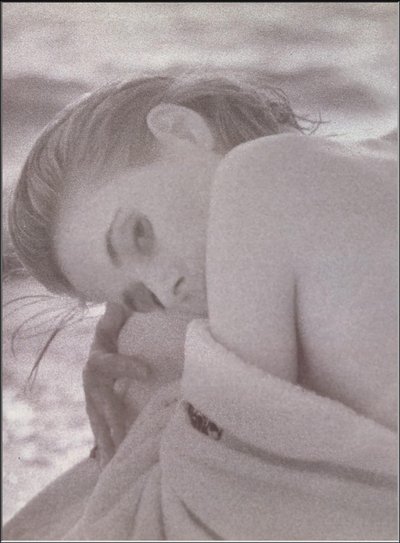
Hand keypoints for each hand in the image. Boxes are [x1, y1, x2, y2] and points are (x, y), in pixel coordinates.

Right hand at [83, 303, 149, 467]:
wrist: (107, 346)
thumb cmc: (118, 332)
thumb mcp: (117, 319)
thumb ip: (117, 313)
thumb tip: (116, 302)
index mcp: (98, 357)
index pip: (108, 362)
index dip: (125, 366)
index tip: (147, 371)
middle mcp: (92, 381)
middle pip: (98, 401)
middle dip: (111, 418)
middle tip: (124, 433)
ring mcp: (93, 399)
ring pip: (98, 421)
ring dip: (106, 441)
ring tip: (114, 462)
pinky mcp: (99, 412)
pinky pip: (101, 431)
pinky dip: (106, 448)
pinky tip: (110, 468)